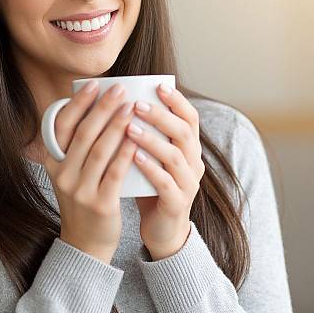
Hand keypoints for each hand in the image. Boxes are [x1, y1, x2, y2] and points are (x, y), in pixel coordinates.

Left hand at [125, 83, 204, 260]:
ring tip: (129, 128)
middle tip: (137, 104)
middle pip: (184, 133)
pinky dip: (150, 168)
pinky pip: (166, 183)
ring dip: (152, 140)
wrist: (162, 229)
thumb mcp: (152, 155)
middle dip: (161, 116)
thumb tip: (119, 102)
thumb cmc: (151, 185)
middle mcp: (193, 163)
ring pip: (175, 156)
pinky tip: (133, 157)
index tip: (158, 85)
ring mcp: (188, 184)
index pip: (190, 118)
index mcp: (188, 148)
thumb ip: (145, 133)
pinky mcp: (177, 204)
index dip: (177, 100)